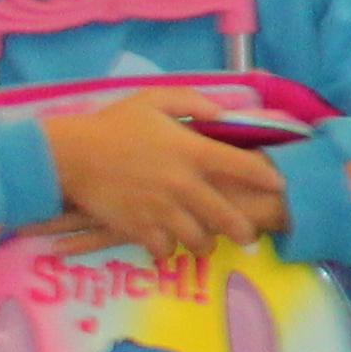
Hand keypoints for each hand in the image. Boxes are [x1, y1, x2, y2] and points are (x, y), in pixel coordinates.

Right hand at [41, 91, 288, 269]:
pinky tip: (170, 247)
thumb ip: (195, 103)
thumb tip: (224, 113)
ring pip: (196, 238)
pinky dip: (169, 251)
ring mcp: (160, 209)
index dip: (266, 177)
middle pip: (226, 215)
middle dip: (243, 230)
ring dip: (205, 243)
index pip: (243, 166)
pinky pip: (162, 248)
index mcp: (193, 152)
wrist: (70, 155)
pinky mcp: (136, 227)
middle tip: (251, 237)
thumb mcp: (157, 100)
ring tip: (207, 243)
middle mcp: (183, 185)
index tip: (280, 185)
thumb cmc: (115, 124)